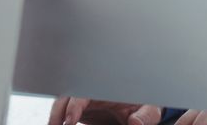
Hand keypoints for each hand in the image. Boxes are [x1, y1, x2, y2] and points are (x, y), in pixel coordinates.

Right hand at [48, 97, 162, 124]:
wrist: (141, 108)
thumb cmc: (146, 104)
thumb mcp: (150, 110)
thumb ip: (144, 116)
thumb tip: (134, 123)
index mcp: (108, 86)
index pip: (86, 91)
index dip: (75, 104)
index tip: (70, 120)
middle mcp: (94, 90)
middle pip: (69, 96)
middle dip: (58, 111)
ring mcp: (86, 99)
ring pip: (63, 103)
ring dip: (56, 115)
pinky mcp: (82, 108)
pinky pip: (66, 112)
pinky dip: (60, 118)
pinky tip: (57, 124)